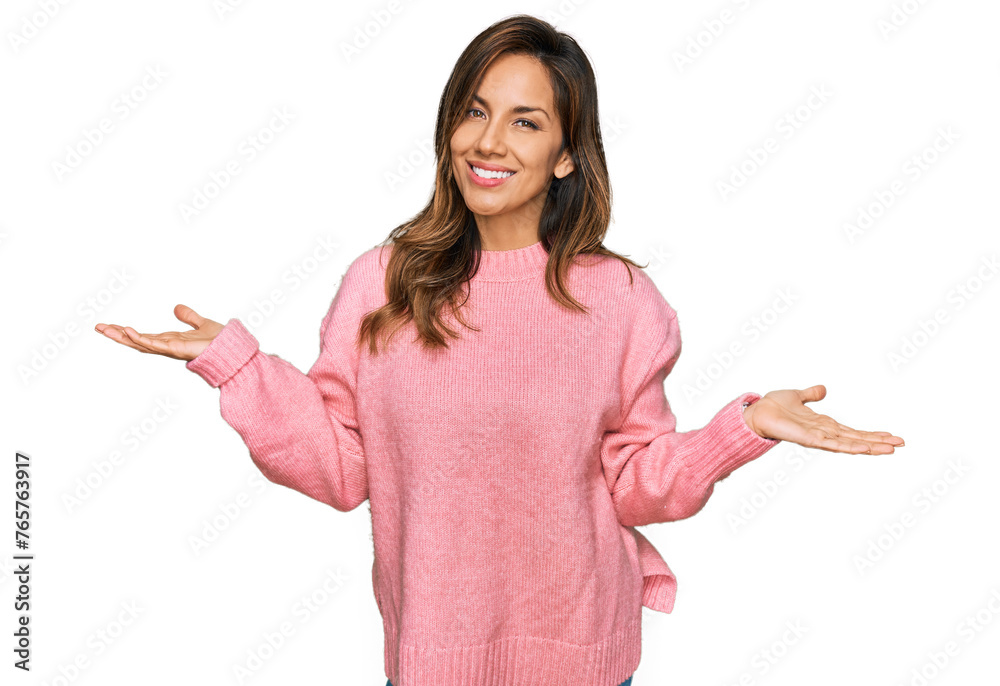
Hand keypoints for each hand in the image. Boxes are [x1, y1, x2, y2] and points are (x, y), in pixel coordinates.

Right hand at [94, 304, 224, 361]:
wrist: (234, 350)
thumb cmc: (221, 343)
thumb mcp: (201, 324)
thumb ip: (189, 317)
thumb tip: (176, 308)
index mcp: (170, 341)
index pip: (143, 336)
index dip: (127, 331)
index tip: (110, 325)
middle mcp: (167, 347)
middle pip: (136, 341)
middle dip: (117, 335)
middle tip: (98, 327)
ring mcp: (170, 349)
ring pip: (140, 343)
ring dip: (122, 336)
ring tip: (105, 329)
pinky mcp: (177, 350)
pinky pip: (155, 345)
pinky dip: (140, 338)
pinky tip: (128, 331)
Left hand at [742, 385, 903, 453]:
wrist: (756, 413)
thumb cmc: (773, 407)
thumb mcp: (797, 396)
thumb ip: (810, 394)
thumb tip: (822, 389)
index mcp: (824, 424)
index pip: (853, 431)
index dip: (872, 433)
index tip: (891, 436)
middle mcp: (824, 433)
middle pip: (857, 439)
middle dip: (879, 442)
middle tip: (901, 444)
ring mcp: (818, 437)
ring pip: (850, 444)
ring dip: (870, 446)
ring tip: (891, 449)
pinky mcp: (809, 439)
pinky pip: (832, 444)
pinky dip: (849, 447)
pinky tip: (864, 449)